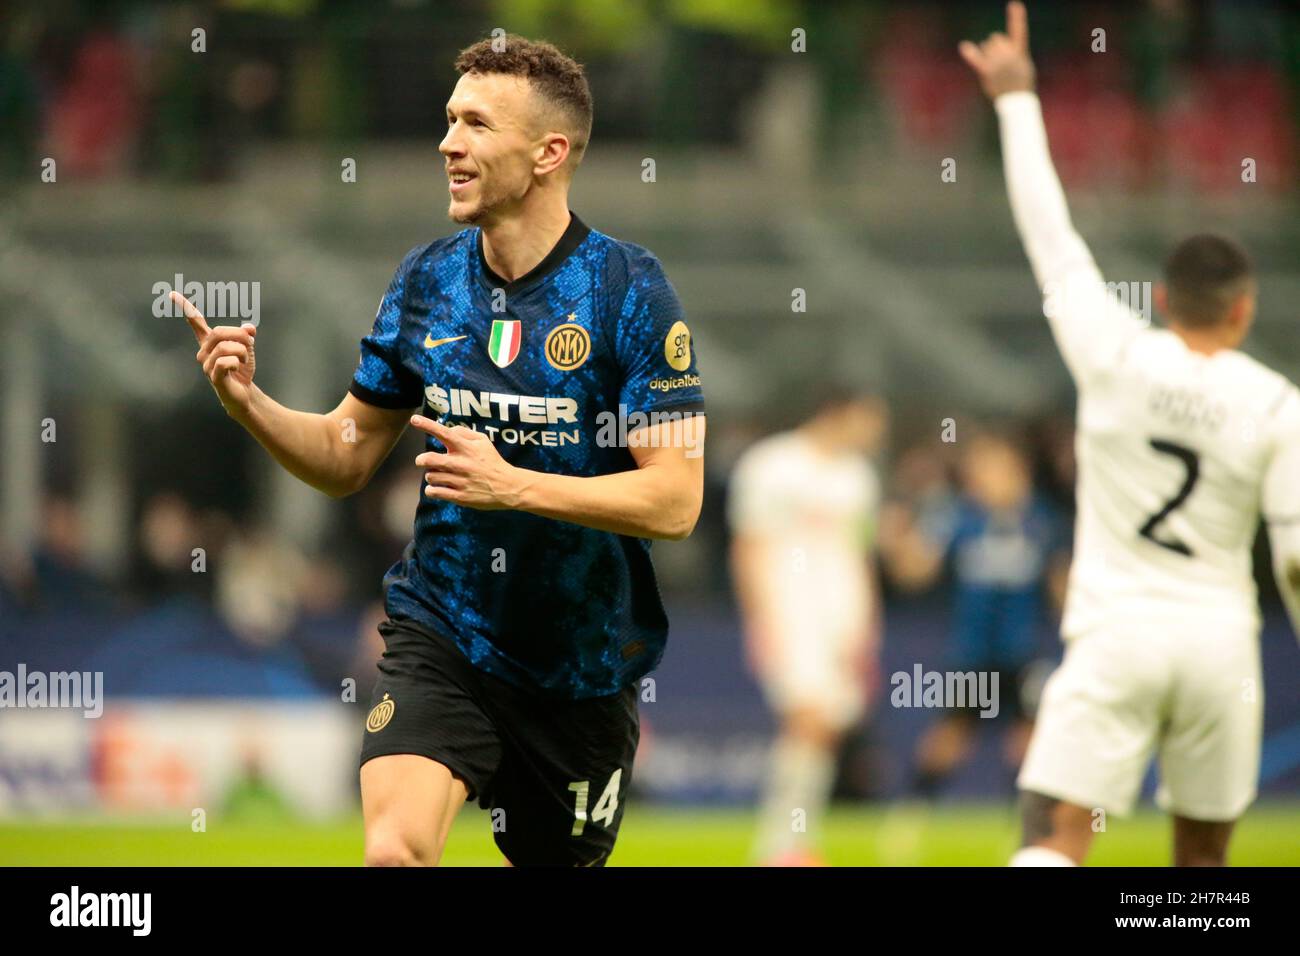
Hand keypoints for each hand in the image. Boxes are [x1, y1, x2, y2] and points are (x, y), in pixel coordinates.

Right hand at [175, 291, 256, 416]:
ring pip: (225, 347)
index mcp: (209, 342)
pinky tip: (237, 368)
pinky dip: (238, 362)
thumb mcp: (247, 349)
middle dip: (240, 335)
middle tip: (251, 343)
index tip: (172, 293)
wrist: (244, 394)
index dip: (185, 307)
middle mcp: (204, 352)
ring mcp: (206, 365)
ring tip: (245, 360)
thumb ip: (246, 336)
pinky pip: (226, 362)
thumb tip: (249, 328)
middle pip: (218, 332)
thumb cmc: (241, 370)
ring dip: (242, 351)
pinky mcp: (213, 376)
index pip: (196, 322)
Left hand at [410, 415, 523, 509]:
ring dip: (431, 475)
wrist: (507, 487)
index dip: (427, 425)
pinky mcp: (460, 497)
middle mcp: (461, 463)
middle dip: (421, 460)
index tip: (414, 419)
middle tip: (423, 461)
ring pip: (430, 477)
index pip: (444, 433)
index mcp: (466, 448)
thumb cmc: (493, 462)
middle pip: (429, 459)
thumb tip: (447, 430)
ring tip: (440, 476)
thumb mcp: (483, 442)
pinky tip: (438, 487)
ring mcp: (460, 481)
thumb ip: (464, 433)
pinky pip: (434, 492)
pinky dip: (431, 490)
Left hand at [959, 1, 1034, 98]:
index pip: (1019, 31)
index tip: (1014, 4)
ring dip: (987, 53)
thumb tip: (997, 42)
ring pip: (986, 46)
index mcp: (1019, 52)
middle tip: (1000, 61)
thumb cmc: (1021, 83)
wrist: (1017, 101)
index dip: (1017, 17)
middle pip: (995, 38)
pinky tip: (964, 46)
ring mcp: (997, 63)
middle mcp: (1008, 55)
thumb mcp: (1023, 64)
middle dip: (995, 45)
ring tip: (996, 68)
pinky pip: (977, 59)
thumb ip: (1013, 51)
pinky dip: (970, 53)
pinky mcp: (987, 72)